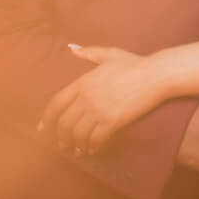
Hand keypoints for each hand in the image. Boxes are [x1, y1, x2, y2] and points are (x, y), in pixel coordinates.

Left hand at [38, 45, 162, 154]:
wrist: (155, 75)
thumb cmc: (133, 63)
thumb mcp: (108, 54)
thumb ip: (88, 52)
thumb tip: (72, 48)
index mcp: (82, 82)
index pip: (56, 102)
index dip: (47, 118)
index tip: (42, 128)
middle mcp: (86, 97)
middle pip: (64, 122)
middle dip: (60, 136)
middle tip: (61, 144)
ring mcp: (99, 110)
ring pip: (78, 133)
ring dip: (75, 144)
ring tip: (76, 150)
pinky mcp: (113, 121)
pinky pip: (96, 139)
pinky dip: (91, 146)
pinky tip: (92, 150)